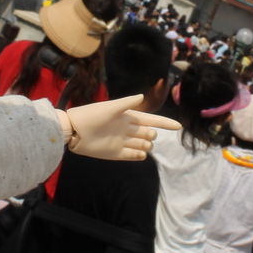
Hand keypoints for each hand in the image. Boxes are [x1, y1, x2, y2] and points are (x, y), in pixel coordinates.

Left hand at [57, 95, 179, 160]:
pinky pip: (133, 155)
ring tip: (143, 144)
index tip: (178, 126)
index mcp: (128, 117)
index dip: (164, 123)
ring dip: (146, 145)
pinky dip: (139, 155)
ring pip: (143, 144)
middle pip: (148, 133)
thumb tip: (142, 97)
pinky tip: (141, 153)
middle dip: (151, 134)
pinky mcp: (116, 153)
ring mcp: (122, 142)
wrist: (75, 131)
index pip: (151, 120)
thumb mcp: (110, 107)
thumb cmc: (91, 115)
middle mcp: (127, 130)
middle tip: (146, 133)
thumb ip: (126, 103)